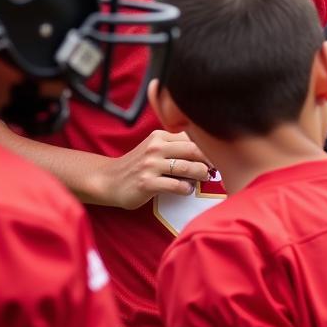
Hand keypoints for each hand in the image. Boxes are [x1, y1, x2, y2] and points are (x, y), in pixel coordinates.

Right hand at [97, 130, 211, 209]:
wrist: (109, 181)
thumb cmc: (139, 166)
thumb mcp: (154, 149)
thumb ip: (175, 147)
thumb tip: (207, 154)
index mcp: (160, 137)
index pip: (191, 138)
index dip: (208, 148)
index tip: (217, 156)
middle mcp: (155, 148)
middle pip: (193, 150)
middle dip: (209, 161)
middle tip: (215, 170)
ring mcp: (150, 165)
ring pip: (187, 167)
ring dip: (201, 175)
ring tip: (203, 179)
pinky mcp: (147, 183)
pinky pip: (176, 185)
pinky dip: (186, 188)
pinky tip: (187, 190)